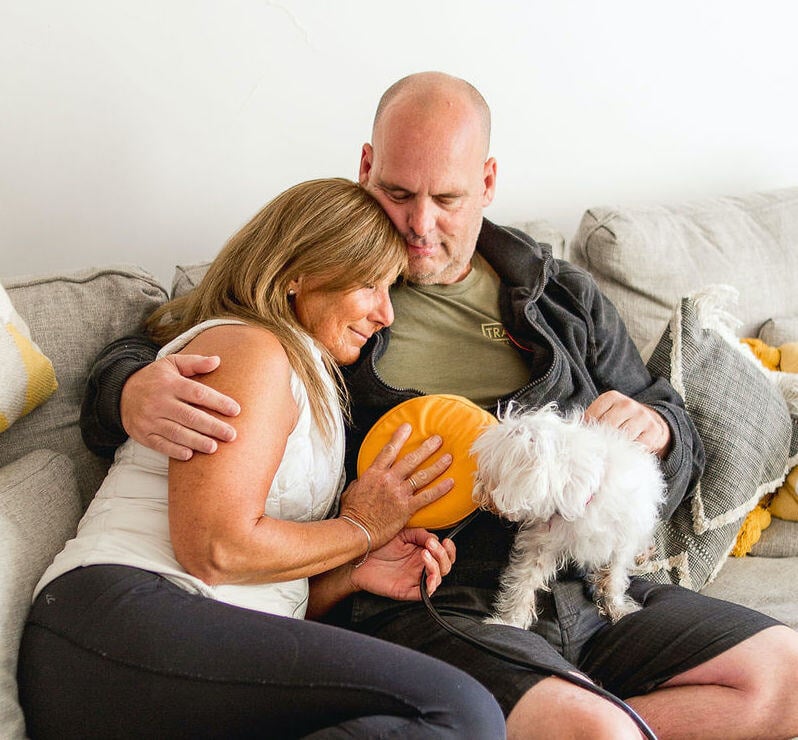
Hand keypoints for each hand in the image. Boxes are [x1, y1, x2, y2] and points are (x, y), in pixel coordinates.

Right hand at [120, 354, 240, 459]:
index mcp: (169, 384)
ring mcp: (150, 419)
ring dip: (197, 441)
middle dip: (213, 426)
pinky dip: (175, 451)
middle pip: (190, 416)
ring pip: (176, 433)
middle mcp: (159, 402)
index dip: (218, 402)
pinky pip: (160, 444)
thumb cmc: (155, 378)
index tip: (236, 410)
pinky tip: (190, 455)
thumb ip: (194, 363)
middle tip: (231, 435)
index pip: (197, 393)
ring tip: (214, 447)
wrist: (120, 392)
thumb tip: (217, 360)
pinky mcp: (143, 434)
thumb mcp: (171, 364)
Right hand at [340, 423, 453, 547]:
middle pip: (411, 459)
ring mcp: (399, 493)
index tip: (408, 427)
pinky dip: (440, 489)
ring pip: (422, 476)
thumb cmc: (352, 513)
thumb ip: (362, 481)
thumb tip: (364, 478)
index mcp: (374, 473)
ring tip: (448, 458)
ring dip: (438, 465)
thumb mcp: (352, 490)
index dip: (400, 437)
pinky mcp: (406, 508)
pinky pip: (427, 496)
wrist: (356, 530)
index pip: (389, 450)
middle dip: (427, 448)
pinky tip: (450, 483)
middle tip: (438, 440)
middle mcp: (389, 480)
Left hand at [350, 529, 455, 600]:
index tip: (446, 541)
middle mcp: (421, 566)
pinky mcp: (407, 590)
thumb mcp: (402, 533)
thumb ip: (420, 534)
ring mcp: (415, 578)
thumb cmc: (378, 545)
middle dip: (443, 556)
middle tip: (432, 546)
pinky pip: (425, 593)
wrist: (360, 557)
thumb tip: (435, 539)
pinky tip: (428, 575)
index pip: (445, 554)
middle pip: (445, 567)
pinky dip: (431, 586)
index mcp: (422, 552)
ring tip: (425, 554)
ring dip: (436, 567)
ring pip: (438, 579)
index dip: (449, 549)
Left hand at [584, 390, 671, 456]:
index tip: (588, 439)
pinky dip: (630, 452)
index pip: (592, 415)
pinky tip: (627, 453)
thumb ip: (590, 419)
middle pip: (607, 426)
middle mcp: (627, 404)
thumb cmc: (621, 420)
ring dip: (615, 447)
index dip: (589, 430)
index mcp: (611, 397)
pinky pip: (636, 446)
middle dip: (601, 439)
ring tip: (611, 452)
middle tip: (598, 450)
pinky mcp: (653, 431)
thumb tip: (571, 432)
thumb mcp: (606, 413)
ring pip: (621, 437)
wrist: (652, 422)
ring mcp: (642, 417)